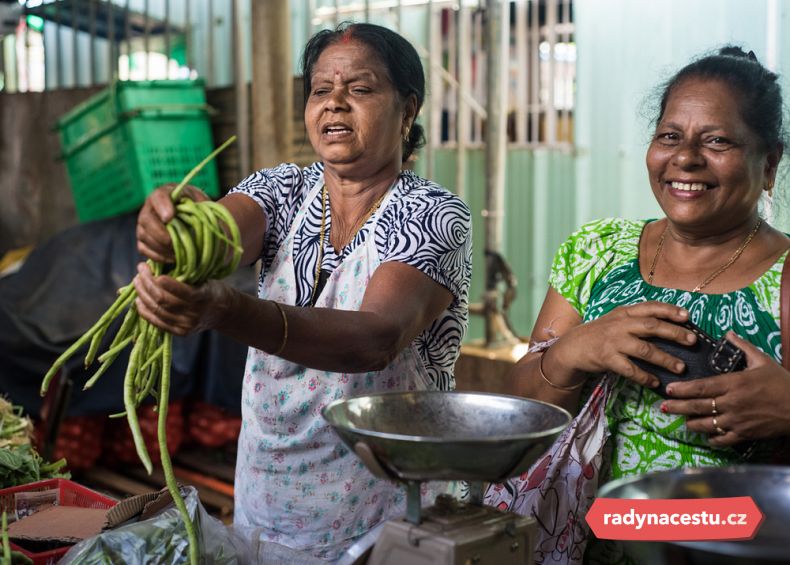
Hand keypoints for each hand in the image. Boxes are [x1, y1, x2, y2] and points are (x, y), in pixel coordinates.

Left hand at [132, 261, 230, 335]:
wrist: (223, 312)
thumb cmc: (209, 288)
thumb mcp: (203, 277)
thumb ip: (183, 274)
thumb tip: (156, 266)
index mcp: (203, 296)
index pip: (179, 290)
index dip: (159, 280)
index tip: (148, 266)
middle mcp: (195, 313)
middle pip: (163, 299)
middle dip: (147, 283)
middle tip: (140, 270)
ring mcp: (187, 325)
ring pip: (157, 310)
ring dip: (142, 294)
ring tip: (138, 282)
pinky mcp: (180, 333)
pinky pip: (156, 322)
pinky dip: (144, 311)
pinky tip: (138, 300)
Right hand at [136, 183, 208, 262]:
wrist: (190, 215)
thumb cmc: (196, 206)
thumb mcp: (202, 201)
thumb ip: (203, 205)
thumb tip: (209, 213)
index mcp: (165, 194)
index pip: (158, 196)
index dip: (162, 206)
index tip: (170, 217)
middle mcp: (150, 208)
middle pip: (145, 219)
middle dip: (159, 233)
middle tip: (173, 242)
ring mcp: (144, 224)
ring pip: (143, 235)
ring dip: (159, 247)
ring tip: (176, 253)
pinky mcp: (144, 239)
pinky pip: (143, 248)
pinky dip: (157, 256)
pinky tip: (172, 258)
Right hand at [548, 301, 695, 388]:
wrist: (572, 347)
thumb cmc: (600, 334)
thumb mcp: (616, 320)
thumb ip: (637, 320)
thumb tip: (669, 324)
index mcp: (624, 313)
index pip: (650, 307)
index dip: (670, 310)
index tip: (687, 315)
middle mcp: (620, 325)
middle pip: (651, 326)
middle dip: (674, 333)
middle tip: (693, 341)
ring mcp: (613, 342)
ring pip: (644, 349)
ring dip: (664, 359)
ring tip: (680, 367)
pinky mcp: (607, 358)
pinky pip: (630, 369)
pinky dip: (644, 376)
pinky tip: (655, 382)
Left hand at [662, 331, 789, 446]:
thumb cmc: (782, 382)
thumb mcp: (762, 361)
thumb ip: (743, 347)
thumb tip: (728, 333)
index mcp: (734, 384)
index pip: (701, 387)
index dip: (682, 390)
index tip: (668, 389)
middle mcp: (732, 403)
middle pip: (697, 407)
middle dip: (677, 407)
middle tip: (663, 407)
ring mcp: (737, 421)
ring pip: (705, 425)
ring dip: (691, 423)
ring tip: (682, 419)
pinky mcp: (744, 434)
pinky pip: (721, 439)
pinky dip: (710, 438)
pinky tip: (705, 434)